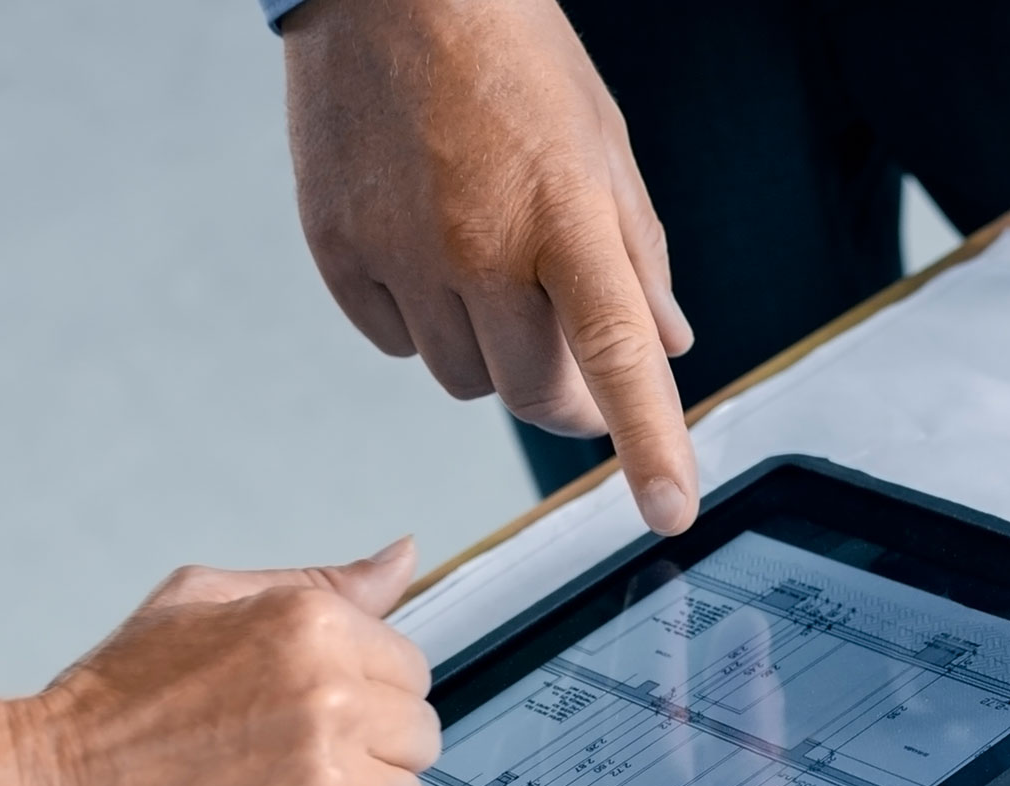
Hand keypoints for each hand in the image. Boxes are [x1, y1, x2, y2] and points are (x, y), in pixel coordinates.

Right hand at [7, 540, 601, 785]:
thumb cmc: (109, 701)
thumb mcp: (205, 600)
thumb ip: (319, 583)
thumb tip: (407, 554)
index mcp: (314, 619)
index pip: (404, 661)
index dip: (352, 695)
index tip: (286, 715)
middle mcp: (338, 687)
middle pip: (419, 725)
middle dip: (361, 747)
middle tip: (266, 763)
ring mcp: (340, 770)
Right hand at [283, 0, 699, 533]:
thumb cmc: (507, 50)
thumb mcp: (602, 142)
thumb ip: (638, 252)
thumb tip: (669, 345)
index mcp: (566, 217)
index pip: (617, 356)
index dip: (649, 444)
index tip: (671, 511)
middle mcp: (482, 246)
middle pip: (533, 395)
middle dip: (564, 395)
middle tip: (573, 357)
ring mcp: (403, 253)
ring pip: (462, 380)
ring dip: (488, 354)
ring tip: (489, 270)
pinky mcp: (339, 251)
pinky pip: (394, 342)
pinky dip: (419, 322)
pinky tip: (426, 253)